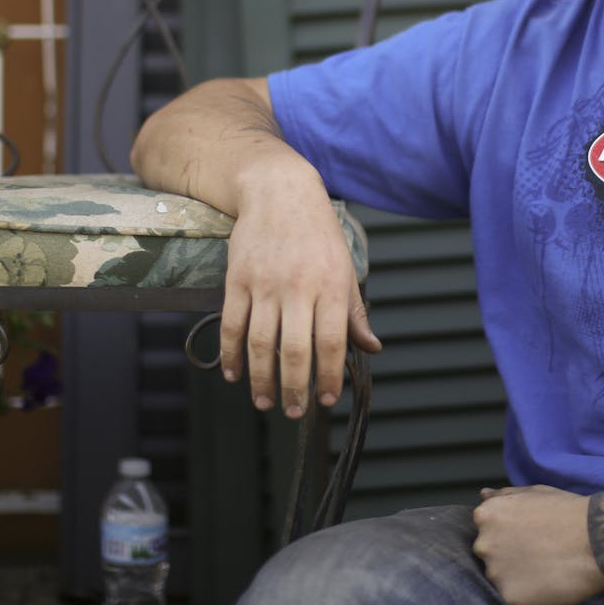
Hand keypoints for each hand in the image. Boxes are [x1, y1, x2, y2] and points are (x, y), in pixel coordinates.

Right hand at [218, 182, 380, 415]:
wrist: (279, 192)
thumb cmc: (318, 234)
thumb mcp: (345, 268)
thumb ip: (354, 312)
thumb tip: (371, 348)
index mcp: (331, 286)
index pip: (331, 342)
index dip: (329, 376)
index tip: (327, 400)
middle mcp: (298, 287)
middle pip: (293, 350)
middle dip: (293, 389)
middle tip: (292, 412)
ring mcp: (264, 284)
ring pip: (260, 343)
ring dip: (261, 379)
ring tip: (265, 402)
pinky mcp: (237, 280)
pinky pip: (232, 325)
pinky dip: (231, 355)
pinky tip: (235, 374)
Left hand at [472, 485, 603, 604]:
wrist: (596, 538)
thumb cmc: (567, 510)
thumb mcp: (534, 492)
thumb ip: (504, 495)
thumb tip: (484, 495)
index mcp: (486, 517)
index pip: (486, 531)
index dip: (508, 534)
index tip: (528, 535)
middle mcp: (484, 545)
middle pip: (490, 555)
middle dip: (509, 555)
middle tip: (538, 553)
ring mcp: (496, 574)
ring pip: (502, 579)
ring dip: (519, 576)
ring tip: (546, 567)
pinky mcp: (511, 598)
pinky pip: (516, 599)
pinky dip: (531, 595)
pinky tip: (550, 582)